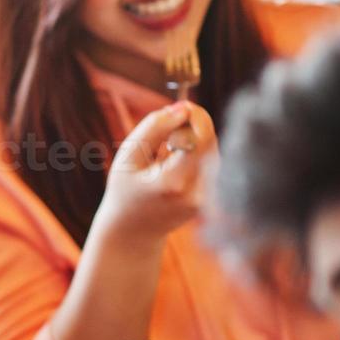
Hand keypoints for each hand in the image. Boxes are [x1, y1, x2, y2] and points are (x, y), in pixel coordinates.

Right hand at [95, 101, 216, 244]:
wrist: (133, 232)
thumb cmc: (125, 190)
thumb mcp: (129, 156)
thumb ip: (153, 128)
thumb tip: (183, 107)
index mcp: (172, 182)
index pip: (199, 138)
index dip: (195, 116)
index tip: (181, 107)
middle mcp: (196, 192)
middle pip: (210, 141)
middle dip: (192, 127)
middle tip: (168, 129)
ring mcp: (207, 198)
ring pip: (213, 150)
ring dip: (194, 142)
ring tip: (166, 154)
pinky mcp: (213, 198)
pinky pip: (212, 163)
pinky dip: (196, 156)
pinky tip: (175, 167)